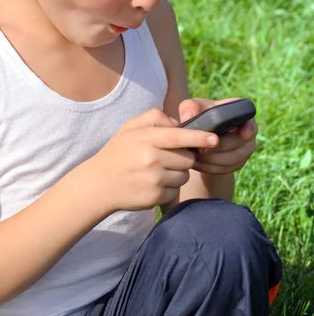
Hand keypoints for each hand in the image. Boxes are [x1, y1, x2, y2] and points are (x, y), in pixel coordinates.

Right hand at [90, 107, 218, 212]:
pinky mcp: (155, 197)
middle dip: (183, 157)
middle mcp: (151, 159)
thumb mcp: (130, 127)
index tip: (215, 139)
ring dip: (176, 173)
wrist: (99, 184)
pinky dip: (169, 188)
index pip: (180, 136)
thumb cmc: (119, 152)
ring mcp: (154, 180)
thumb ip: (154, 117)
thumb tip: (178, 123)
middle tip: (166, 157)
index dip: (200, 138)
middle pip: (187, 158)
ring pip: (183, 176)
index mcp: (147, 139)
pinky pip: (175, 191)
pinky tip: (152, 184)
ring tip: (156, 171)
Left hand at [179, 98, 257, 174]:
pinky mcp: (238, 162)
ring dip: (213, 160)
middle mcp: (247, 130)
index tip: (244, 135)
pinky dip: (211, 168)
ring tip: (195, 157)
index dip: (249, 127)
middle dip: (219, 147)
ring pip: (234, 158)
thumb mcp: (192, 108)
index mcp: (239, 113)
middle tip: (200, 149)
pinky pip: (228, 168)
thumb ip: (190, 107)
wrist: (201, 137)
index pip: (250, 118)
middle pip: (239, 142)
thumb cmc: (199, 116)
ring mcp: (245, 148)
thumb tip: (189, 116)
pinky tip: (196, 165)